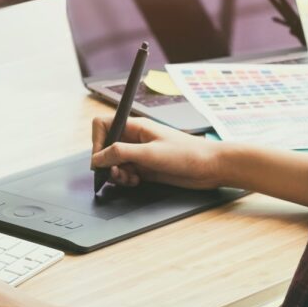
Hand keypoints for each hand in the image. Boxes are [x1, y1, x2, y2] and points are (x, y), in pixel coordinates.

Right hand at [91, 117, 226, 188]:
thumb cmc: (186, 153)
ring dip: (117, 173)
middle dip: (107, 162)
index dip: (97, 141)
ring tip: (130, 178)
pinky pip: (126, 172)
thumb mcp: (150, 153)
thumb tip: (98, 157)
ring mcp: (140, 153)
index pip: (103, 125)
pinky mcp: (146, 167)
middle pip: (106, 146)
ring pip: (115, 162)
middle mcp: (135, 138)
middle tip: (116, 172)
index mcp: (135, 126)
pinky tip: (137, 181)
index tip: (101, 158)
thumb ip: (121, 153)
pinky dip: (126, 179)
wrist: (210, 167)